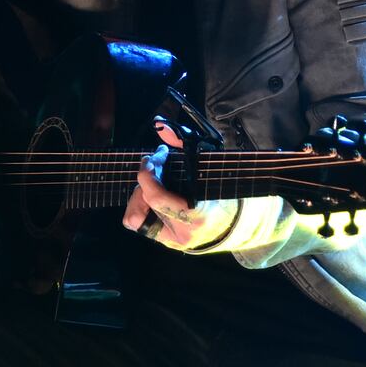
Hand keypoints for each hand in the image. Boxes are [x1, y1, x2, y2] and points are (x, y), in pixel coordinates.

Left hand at [119, 124, 235, 251]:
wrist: (232, 224)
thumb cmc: (220, 190)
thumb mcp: (206, 163)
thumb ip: (182, 144)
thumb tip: (159, 125)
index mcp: (197, 215)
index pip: (156, 197)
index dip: (146, 174)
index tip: (150, 158)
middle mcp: (182, 232)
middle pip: (143, 203)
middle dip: (144, 182)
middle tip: (154, 169)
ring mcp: (172, 240)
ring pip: (133, 217)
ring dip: (139, 197)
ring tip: (153, 186)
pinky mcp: (164, 242)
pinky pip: (139, 223)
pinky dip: (142, 207)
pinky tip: (153, 199)